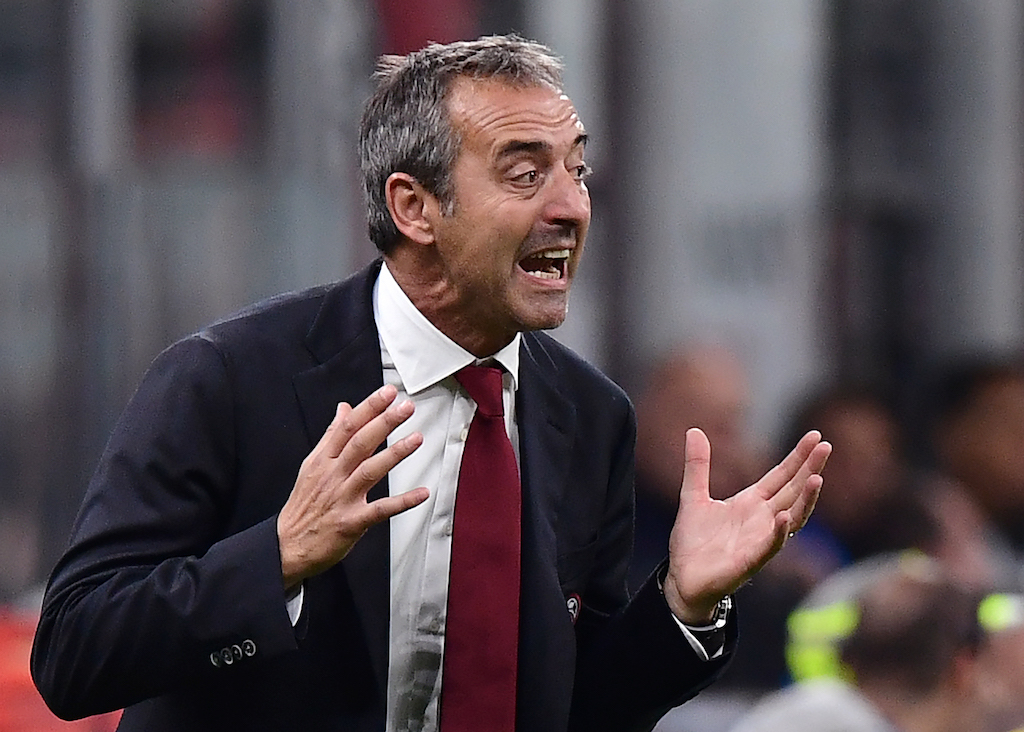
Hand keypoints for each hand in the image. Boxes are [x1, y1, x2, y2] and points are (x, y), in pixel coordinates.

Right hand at [277, 384, 427, 588]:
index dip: (369, 408)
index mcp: (322, 460)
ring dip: (395, 453)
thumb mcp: (311, 465)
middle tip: (405, 407)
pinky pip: (380, 510)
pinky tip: (421, 493)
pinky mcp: (352, 522)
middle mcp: (332, 475)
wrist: (286, 546)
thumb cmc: (303, 505)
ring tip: (416, 438)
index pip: (347, 427)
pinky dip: (402, 502)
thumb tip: (344, 408)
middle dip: (384, 422)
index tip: (388, 393)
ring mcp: (342, 498)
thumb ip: (331, 436)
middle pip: (360, 443)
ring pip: (370, 470)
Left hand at [662, 428, 830, 623]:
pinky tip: (784, 517)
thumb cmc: (693, 542)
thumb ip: (697, 465)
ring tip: (817, 477)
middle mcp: (762, 520)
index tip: (815, 437)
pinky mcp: (750, 562)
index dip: (798, 457)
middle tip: (826, 446)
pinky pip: (770, 546)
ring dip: (805, 499)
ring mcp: (760, 540)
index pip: (781, 476)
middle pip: (793, 491)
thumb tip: (694, 429)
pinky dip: (778, 532)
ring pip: (792, 517)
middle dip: (810, 469)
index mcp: (751, 503)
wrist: (682, 579)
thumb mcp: (692, 496)